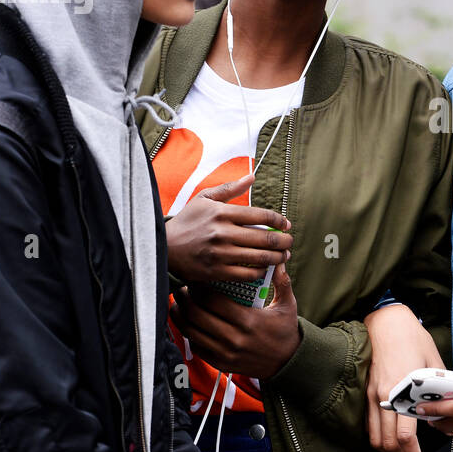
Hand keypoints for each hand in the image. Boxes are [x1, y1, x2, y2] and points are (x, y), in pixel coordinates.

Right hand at [165, 173, 292, 281]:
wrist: (162, 247)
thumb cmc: (187, 221)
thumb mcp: (204, 199)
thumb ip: (229, 188)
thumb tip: (252, 176)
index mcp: (222, 213)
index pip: (261, 216)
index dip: (279, 221)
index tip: (286, 224)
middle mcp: (223, 233)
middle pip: (265, 239)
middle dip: (284, 241)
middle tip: (290, 242)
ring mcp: (220, 254)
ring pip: (259, 258)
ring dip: (278, 257)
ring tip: (284, 255)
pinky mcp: (216, 272)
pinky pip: (247, 274)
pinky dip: (261, 272)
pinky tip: (265, 268)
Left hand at [170, 264, 299, 379]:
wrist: (288, 362)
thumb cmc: (286, 330)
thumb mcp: (288, 305)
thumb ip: (282, 281)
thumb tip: (277, 260)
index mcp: (248, 321)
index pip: (212, 301)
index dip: (198, 288)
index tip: (195, 279)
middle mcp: (234, 338)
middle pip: (197, 315)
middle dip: (185, 299)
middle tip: (182, 289)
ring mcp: (225, 353)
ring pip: (191, 332)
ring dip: (180, 316)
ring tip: (178, 304)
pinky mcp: (221, 363)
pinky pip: (196, 347)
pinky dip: (188, 334)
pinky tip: (187, 323)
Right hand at [365, 304, 444, 451]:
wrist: (385, 321)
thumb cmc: (413, 337)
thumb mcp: (435, 361)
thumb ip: (442, 390)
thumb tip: (451, 414)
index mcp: (404, 390)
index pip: (405, 436)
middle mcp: (384, 397)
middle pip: (388, 444)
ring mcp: (372, 396)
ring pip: (375, 438)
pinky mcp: (366, 393)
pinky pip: (370, 425)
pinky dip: (380, 440)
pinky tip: (392, 444)